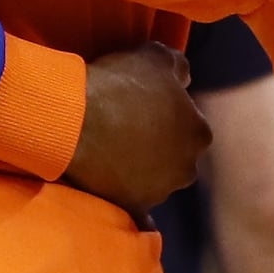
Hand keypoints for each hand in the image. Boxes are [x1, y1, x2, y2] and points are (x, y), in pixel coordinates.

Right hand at [62, 44, 208, 216]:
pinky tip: (127, 202)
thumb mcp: (156, 57)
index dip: (167, 114)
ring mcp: (160, 191)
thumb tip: (184, 78)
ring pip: (156, 181)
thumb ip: (179, 66)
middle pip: (176, 156)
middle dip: (160, 147)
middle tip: (128, 131)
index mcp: (198, 132)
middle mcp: (187, 167)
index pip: (189, 124)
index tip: (144, 108)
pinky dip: (136, 208)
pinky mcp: (133, 207)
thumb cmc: (118, 85)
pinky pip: (140, 215)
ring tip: (113, 153)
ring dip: (143, 171)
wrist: (75, 119)